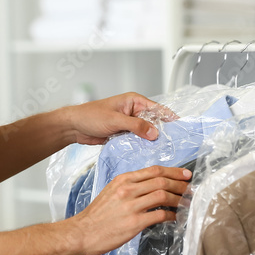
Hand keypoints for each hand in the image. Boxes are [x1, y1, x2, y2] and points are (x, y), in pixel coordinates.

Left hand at [62, 92, 178, 145]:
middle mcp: (134, 111)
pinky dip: (142, 145)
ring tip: (163, 150)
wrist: (74, 127)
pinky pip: (137, 140)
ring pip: (146, 132)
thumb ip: (136, 126)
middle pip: (154, 122)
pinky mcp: (124, 134)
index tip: (180, 127)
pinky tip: (148, 153)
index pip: (157, 108)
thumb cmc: (91, 116)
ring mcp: (129, 123)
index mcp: (134, 101)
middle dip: (162, 131)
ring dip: (151, 140)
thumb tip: (154, 132)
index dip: (169, 117)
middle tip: (173, 143)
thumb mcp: (116, 120)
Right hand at [71, 165, 191, 254]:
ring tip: (185, 203)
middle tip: (190, 189)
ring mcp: (131, 205)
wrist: (81, 232)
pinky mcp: (134, 222)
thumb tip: (151, 187)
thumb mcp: (111, 192)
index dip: (173, 172)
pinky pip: (160, 215)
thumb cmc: (97, 215)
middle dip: (180, 184)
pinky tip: (175, 218)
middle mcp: (127, 189)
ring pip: (163, 195)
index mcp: (123, 180)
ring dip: (178, 199)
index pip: (154, 170)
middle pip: (162, 181)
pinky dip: (171, 215)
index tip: (185, 175)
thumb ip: (130, 187)